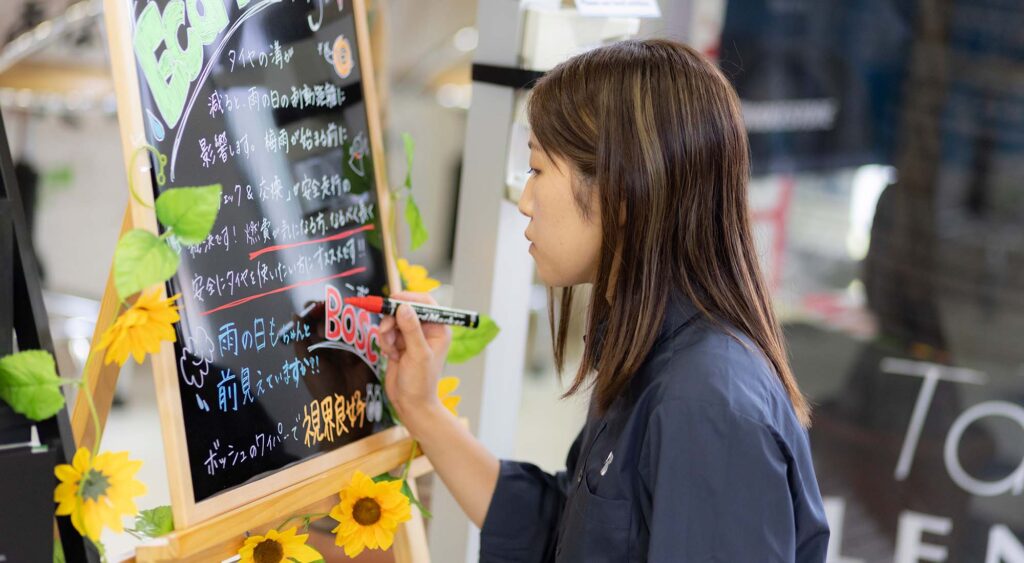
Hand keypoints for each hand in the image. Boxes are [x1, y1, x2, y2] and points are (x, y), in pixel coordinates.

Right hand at [378, 291, 451, 432]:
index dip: (408, 298)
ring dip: (387, 332)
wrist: (410, 404)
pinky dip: (385, 341)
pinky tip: (391, 355)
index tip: (392, 301)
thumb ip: (411, 330)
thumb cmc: (420, 383)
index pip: (425, 302)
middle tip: (386, 330)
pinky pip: (387, 332)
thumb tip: (403, 307)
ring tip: (391, 349)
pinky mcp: (399, 343)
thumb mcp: (417, 355)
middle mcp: (426, 330)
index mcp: (439, 329)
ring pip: (393, 320)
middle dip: (392, 319)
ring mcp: (412, 336)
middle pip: (405, 309)